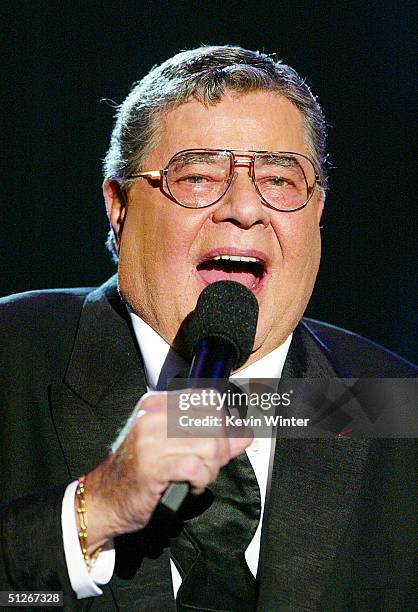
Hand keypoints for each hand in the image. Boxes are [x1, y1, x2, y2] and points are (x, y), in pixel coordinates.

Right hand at [79, 390, 251, 551]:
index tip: (218, 441)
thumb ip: (213, 439)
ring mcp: (151, 439)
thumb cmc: (139, 473)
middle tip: (207, 466)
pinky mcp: (152, 464)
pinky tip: (191, 484)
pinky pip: (196, 467)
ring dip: (211, 468)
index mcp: (158, 404)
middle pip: (213, 423)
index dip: (222, 422)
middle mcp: (154, 416)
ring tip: (198, 477)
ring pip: (209, 446)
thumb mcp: (174, 447)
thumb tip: (245, 433)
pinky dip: (201, 480)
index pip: (208, 399)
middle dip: (220, 450)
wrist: (105, 498)